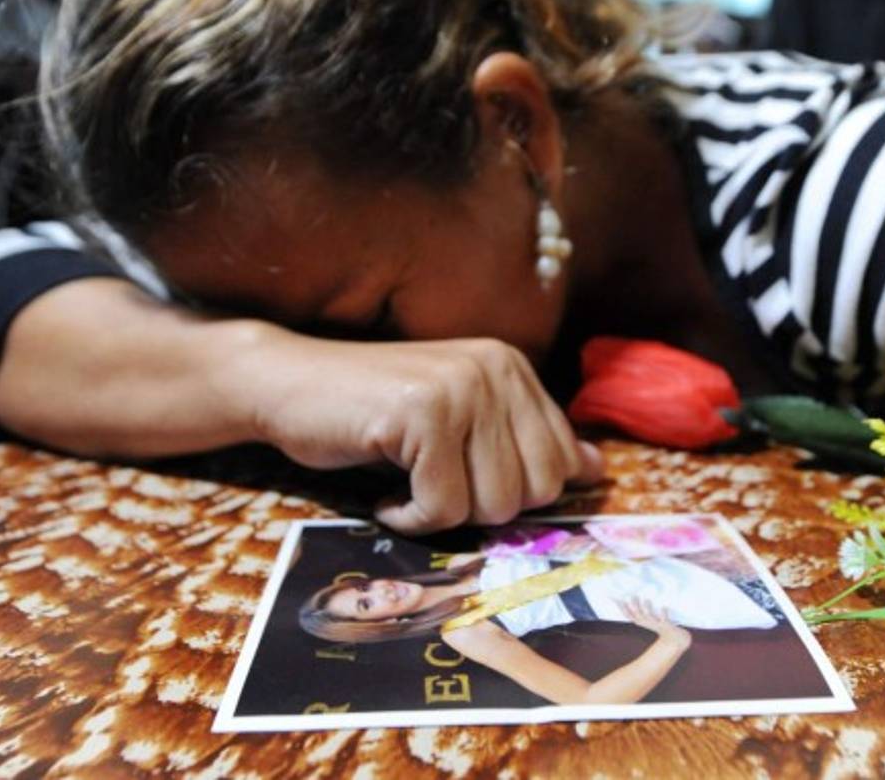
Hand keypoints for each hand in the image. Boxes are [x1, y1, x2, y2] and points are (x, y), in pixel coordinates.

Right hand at [230, 330, 604, 533]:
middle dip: (480, 508)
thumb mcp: (462, 423)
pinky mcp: (423, 415)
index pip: (560, 464)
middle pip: (533, 492)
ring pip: (492, 505)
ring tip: (407, 482)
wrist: (288, 384)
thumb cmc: (374, 413)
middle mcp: (496, 369)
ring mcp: (460, 388)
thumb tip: (596, 470)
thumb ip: (525, 442)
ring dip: (442, 514)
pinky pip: (441, 508)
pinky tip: (384, 493)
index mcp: (512, 368)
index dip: (511, 493)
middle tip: (433, 485)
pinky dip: (408, 517)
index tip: (464, 481)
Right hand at [618, 597, 690, 649]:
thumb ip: (639, 609)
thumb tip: (630, 596)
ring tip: (646, 600)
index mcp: (641, 621)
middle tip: (633, 596)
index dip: (621, 608)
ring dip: (648, 609)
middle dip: (635, 606)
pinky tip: (664, 607)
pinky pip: (665, 620)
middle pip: (638, 615)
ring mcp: (656, 624)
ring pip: (650, 617)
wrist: (674, 639)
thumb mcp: (647, 618)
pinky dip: (664, 614)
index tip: (615, 598)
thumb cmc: (659, 625)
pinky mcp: (666, 625)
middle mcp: (647, 623)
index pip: (628, 614)